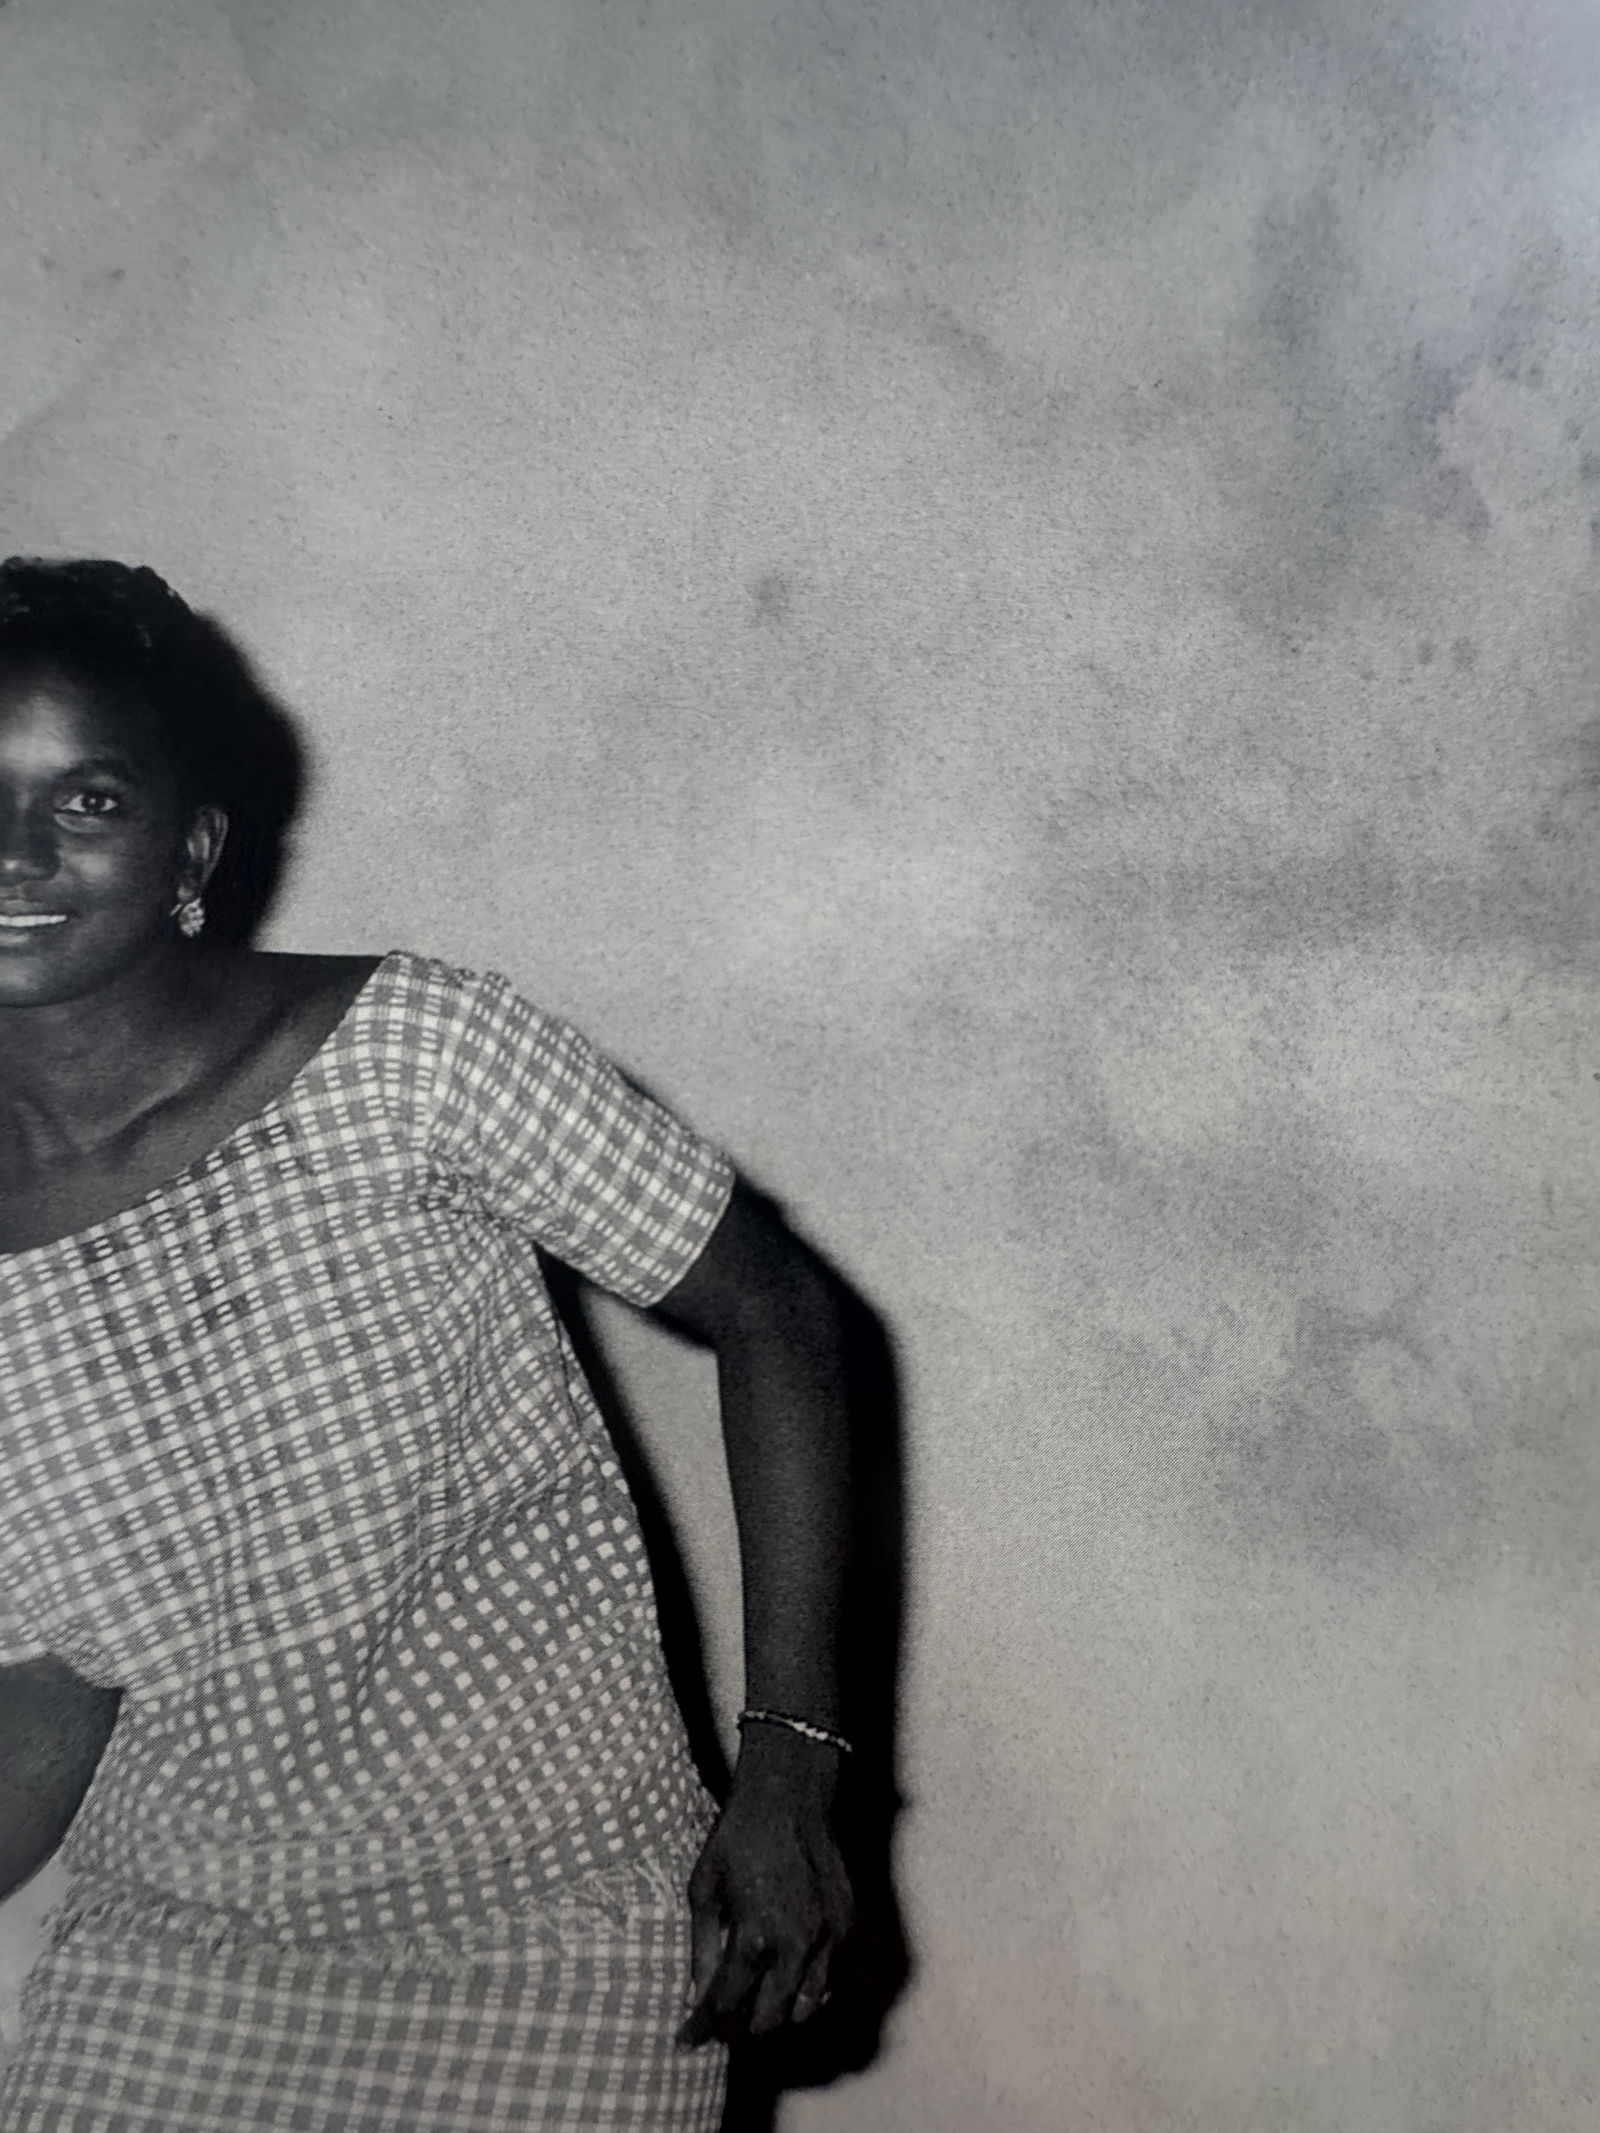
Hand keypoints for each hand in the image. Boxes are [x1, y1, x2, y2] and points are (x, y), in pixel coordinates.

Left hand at [678, 1727, 854, 2046]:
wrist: (790, 1794)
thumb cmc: (739, 1836)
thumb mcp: (704, 1889)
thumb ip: (703, 1948)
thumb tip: (696, 1994)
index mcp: (754, 1937)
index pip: (726, 2004)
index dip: (703, 2027)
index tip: (686, 2039)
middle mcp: (795, 1946)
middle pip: (769, 2018)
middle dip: (739, 2028)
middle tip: (719, 2024)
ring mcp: (827, 1936)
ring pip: (805, 2006)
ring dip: (777, 2013)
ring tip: (753, 2005)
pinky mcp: (844, 1923)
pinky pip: (827, 1974)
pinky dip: (805, 1985)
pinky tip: (784, 1974)